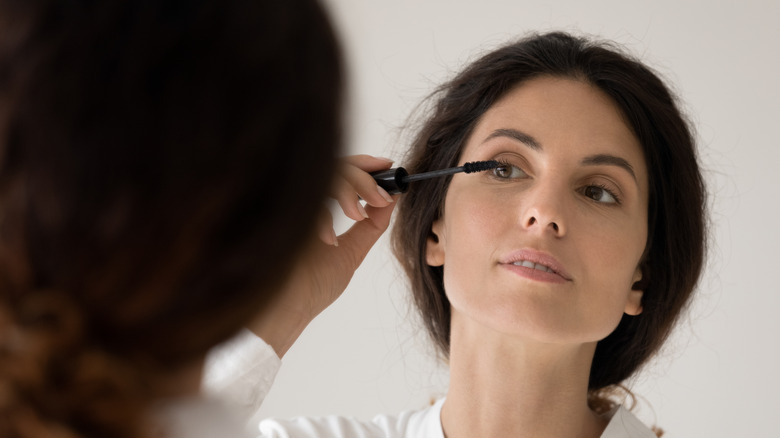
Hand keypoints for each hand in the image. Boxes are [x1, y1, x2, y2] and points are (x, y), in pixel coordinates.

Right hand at [247, 155, 397, 356]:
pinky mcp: (268, 210)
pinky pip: (298, 195)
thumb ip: (370, 226)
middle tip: (381, 197)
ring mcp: (281, 201)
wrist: (283, 311)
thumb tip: (393, 200)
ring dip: (346, 188)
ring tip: (357, 216)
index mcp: (315, 204)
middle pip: (331, 164)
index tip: (389, 167)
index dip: (364, 164)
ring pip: (317, 173)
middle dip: (362, 176)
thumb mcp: (350, 252)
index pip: (339, 169)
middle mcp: (298, 198)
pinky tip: (328, 239)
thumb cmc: (309, 287)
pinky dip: (320, 215)